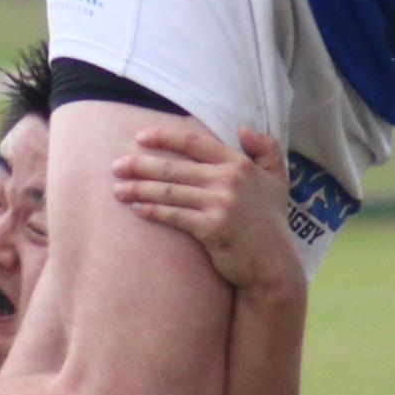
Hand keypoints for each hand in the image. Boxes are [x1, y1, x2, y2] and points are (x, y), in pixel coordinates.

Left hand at [114, 123, 305, 294]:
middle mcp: (229, 180)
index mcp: (240, 164)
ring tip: (117, 190)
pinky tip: (136, 209)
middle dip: (141, 165)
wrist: (273, 265)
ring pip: (170, 191)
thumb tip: (244, 128)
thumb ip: (267, 149)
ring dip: (139, 189)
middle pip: (174, 167)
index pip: (194, 142)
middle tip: (116, 166)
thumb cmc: (271, 223)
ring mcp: (220, 204)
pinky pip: (174, 215)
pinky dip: (152, 211)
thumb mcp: (278, 180)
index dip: (164, 137)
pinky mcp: (212, 228)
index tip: (140, 137)